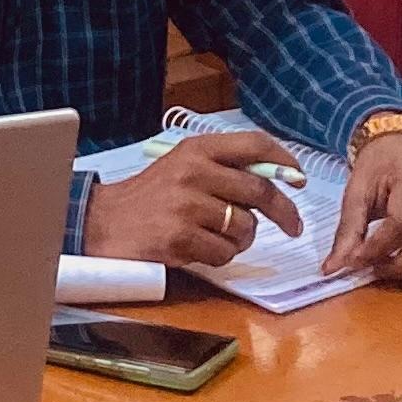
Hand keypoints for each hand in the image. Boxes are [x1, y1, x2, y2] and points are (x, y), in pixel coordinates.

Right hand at [81, 132, 307, 271]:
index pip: (254, 145)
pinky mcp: (179, 238)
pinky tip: (199, 250)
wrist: (101, 223)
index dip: (285, 161)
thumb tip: (276, 180)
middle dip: (283, 212)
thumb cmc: (148, 197)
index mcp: (196, 149)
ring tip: (218, 238)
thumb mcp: (182, 167)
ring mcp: (186, 205)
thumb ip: (223, 169)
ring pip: (245, 227)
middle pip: (259, 191)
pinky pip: (224, 253)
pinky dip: (220, 257)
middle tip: (292, 226)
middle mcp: (193, 172)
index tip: (299, 178)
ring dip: (241, 240)